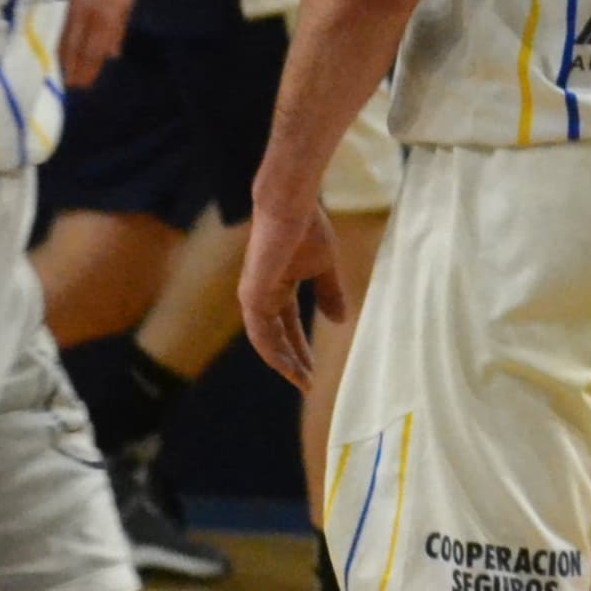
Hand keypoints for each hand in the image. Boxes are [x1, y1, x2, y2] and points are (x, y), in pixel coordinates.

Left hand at [239, 190, 337, 384]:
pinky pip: (260, 333)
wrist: (291, 206)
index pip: (287, 326)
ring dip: (283, 363)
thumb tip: (338, 321)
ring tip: (302, 381)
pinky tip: (288, 366)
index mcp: (278, 288)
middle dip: (293, 361)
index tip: (315, 369)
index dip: (300, 347)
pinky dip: (273, 352)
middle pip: (276, 338)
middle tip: (308, 384)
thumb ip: (329, 293)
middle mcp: (261, 296)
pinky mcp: (252, 295)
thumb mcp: (324, 268)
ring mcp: (254, 297)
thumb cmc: (307, 229)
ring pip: (265, 341)